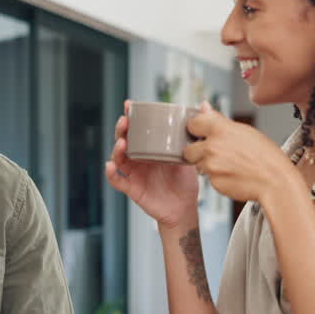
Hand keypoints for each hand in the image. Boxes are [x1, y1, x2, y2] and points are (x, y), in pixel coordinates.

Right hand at [104, 99, 200, 227]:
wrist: (185, 208)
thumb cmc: (185, 182)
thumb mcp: (193, 153)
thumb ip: (196, 131)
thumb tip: (204, 105)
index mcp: (150, 148)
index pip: (137, 129)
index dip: (130, 116)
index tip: (129, 105)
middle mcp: (139, 159)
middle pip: (124, 140)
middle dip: (121, 129)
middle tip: (125, 121)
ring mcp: (134, 173)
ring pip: (118, 158)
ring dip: (117, 149)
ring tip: (121, 142)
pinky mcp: (132, 188)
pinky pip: (117, 180)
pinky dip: (111, 173)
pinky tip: (110, 166)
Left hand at [184, 103, 295, 202]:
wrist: (275, 181)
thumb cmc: (266, 156)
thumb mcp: (245, 131)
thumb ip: (219, 120)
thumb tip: (203, 106)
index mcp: (221, 129)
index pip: (192, 123)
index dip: (197, 129)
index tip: (201, 133)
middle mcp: (212, 146)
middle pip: (188, 149)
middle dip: (198, 152)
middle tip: (215, 153)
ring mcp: (211, 165)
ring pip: (199, 165)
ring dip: (208, 166)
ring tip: (229, 165)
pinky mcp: (214, 182)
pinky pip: (209, 179)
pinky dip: (217, 178)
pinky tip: (233, 175)